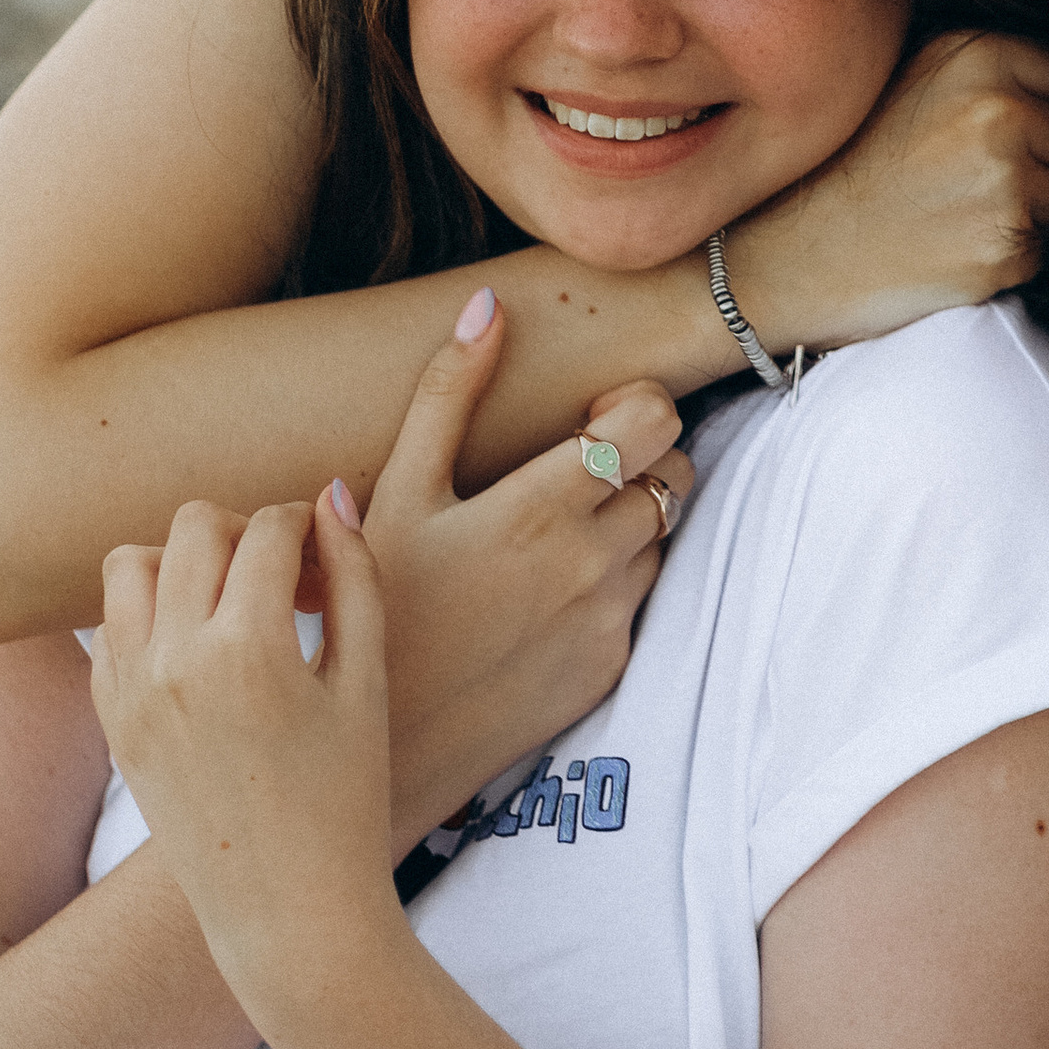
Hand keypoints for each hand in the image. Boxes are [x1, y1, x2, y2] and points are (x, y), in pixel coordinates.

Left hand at [93, 490, 397, 1012]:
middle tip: (286, 577)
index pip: (269, 528)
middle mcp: (173, 661)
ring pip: (129, 563)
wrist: (286, 913)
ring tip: (231, 600)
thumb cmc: (345, 799)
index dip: (311, 528)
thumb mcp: (364, 681)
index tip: (332, 560)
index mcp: (247, 649)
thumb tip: (333, 495)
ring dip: (182, 561)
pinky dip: (148, 614)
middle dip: (246, 531)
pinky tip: (200, 646)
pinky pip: (109, 627)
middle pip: (193, 526)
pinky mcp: (110, 722)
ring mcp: (130, 693)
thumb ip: (354, 577)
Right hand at [364, 294, 691, 848]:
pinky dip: (612, 580)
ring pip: (661, 536)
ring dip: (629, 519)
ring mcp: (605, 620)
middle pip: (672, 473)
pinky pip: (641, 599)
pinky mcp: (608, 667)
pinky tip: (545, 589)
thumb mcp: (398, 491)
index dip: (635, 403)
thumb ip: (449, 393)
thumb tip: (488, 305)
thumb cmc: (376, 604)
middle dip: (639, 457)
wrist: (382, 743)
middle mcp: (589, 563)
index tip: (590, 415)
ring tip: (553, 530)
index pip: (654, 421)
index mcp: (541, 507)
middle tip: (576, 467)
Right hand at [723, 30, 1048, 352]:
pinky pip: (1046, 250)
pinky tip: (956, 250)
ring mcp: (1005, 178)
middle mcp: (998, 108)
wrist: (794, 252)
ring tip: (958, 216)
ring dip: (1033, 216)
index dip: (1044, 116)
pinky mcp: (1007, 245)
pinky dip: (1013, 258)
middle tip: (971, 184)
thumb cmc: (857, 166)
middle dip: (1046, 166)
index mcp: (978, 53)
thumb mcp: (916, 78)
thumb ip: (992, 63)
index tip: (1001, 139)